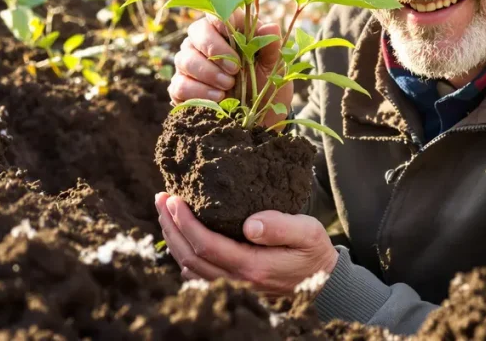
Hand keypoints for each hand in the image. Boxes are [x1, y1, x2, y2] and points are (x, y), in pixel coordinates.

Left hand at [155, 192, 338, 294]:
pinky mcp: (232, 287)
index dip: (185, 222)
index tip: (174, 199)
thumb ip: (281, 226)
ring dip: (172, 239)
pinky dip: (182, 253)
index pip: (206, 245)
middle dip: (170, 226)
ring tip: (165, 212)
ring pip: (188, 268)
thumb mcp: (308, 232)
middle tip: (161, 199)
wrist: (324, 284)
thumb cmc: (314, 253)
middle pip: (189, 257)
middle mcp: (237, 282)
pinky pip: (197, 275)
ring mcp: (233, 288)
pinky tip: (180, 234)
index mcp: (253, 267)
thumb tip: (249, 224)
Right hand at [168, 13, 292, 127]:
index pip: (216, 12)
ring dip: (208, 73)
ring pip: (185, 58)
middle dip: (215, 51)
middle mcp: (203, 43)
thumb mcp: (274, 69)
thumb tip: (272, 28)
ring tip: (228, 86)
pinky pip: (179, 84)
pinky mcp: (181, 88)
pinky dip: (199, 92)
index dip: (222, 21)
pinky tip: (218, 99)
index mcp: (228, 31)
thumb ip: (271, 48)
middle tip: (235, 69)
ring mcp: (189, 65)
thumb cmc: (266, 87)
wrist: (258, 119)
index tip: (236, 39)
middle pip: (196, 31)